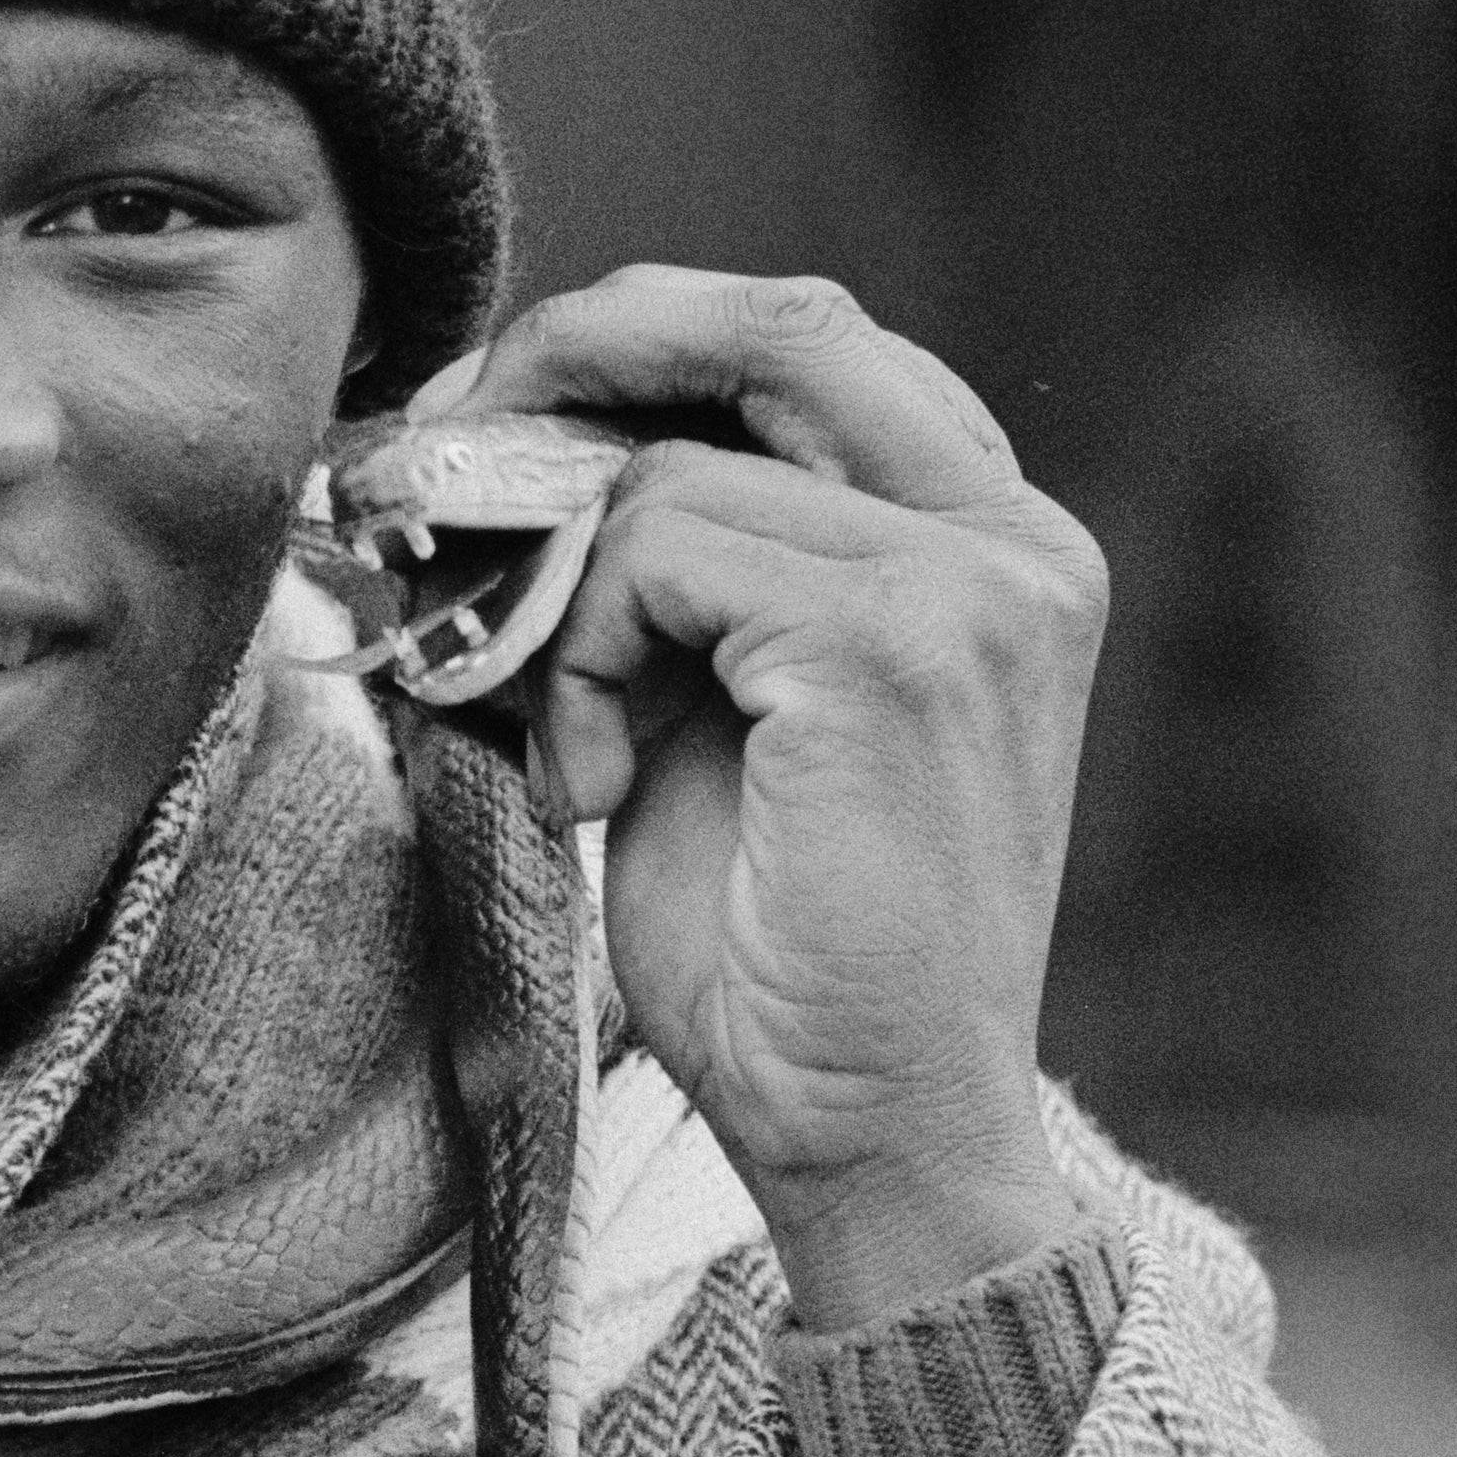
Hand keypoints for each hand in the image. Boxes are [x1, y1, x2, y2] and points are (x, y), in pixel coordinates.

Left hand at [420, 266, 1103, 1330]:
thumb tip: (495, 432)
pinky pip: (658, 551)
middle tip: (441, 440)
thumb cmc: (787, 942)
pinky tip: (592, 781)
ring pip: (680, 464)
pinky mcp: (893, 646)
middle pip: (778, 320)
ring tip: (558, 733)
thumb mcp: (726, 695)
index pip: (808, 337)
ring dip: (555, 589)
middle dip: (580, 351)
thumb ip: (681, 553)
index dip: (638, 335)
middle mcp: (1014, 541)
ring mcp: (971, 587)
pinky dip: (576, 652)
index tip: (490, 402)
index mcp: (997, 539)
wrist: (875, 1136)